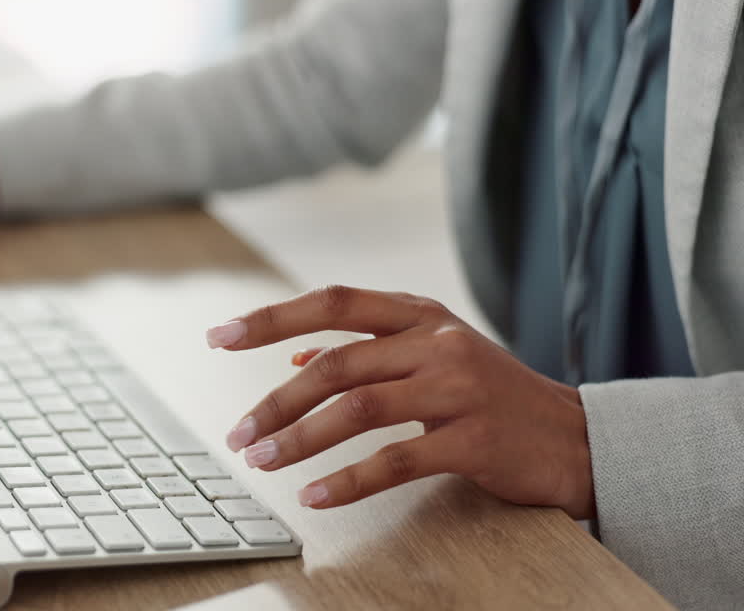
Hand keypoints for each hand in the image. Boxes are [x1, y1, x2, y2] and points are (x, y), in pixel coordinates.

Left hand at [207, 285, 595, 518]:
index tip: (220, 335)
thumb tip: (295, 352)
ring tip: (262, 462)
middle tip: (239, 433)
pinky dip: (347, 480)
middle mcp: (437, 342)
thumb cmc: (492, 394)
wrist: (578, 438)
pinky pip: (394, 460)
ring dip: (299, 438)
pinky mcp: (473, 440)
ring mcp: (457, 389)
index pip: (334, 302)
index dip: (272, 317)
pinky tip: (315, 495)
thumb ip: (372, 348)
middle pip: (335, 362)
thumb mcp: (436, 353)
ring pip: (357, 408)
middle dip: (276, 400)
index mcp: (421, 314)